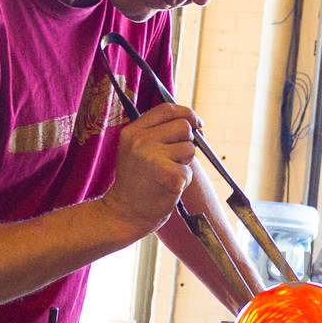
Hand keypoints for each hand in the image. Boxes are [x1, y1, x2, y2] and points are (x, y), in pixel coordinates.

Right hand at [102, 103, 198, 236]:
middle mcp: (141, 141)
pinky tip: (168, 187)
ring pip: (190, 148)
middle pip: (184, 127)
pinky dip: (183, 180)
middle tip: (174, 159)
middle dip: (186, 141)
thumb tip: (193, 122)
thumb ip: (157, 132)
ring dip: (184, 162)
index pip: (167, 109)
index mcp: (132, 131)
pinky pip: (189, 170)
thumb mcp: (135, 150)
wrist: (124, 213)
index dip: (187, 113)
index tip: (197, 123)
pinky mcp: (170, 176)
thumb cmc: (135, 182)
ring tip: (166, 174)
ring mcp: (154, 158)